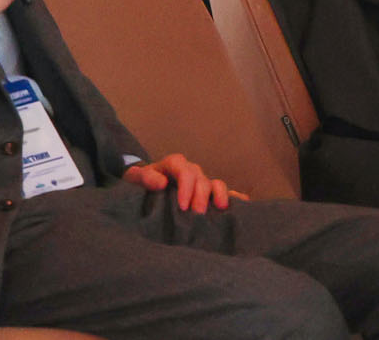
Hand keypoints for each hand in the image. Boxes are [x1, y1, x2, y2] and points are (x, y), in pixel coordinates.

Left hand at [122, 153, 246, 212]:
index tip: (183, 206)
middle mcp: (190, 170)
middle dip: (200, 196)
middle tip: (197, 214)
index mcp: (173, 164)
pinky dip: (233, 196)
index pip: (183, 171)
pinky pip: (224, 191)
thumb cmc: (140, 182)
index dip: (186, 188)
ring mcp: (201, 180)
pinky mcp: (208, 191)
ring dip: (218, 195)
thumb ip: (145, 178)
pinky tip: (243, 202)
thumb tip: (161, 183)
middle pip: (200, 179)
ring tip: (219, 208)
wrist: (143, 185)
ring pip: (214, 183)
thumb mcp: (135, 178)